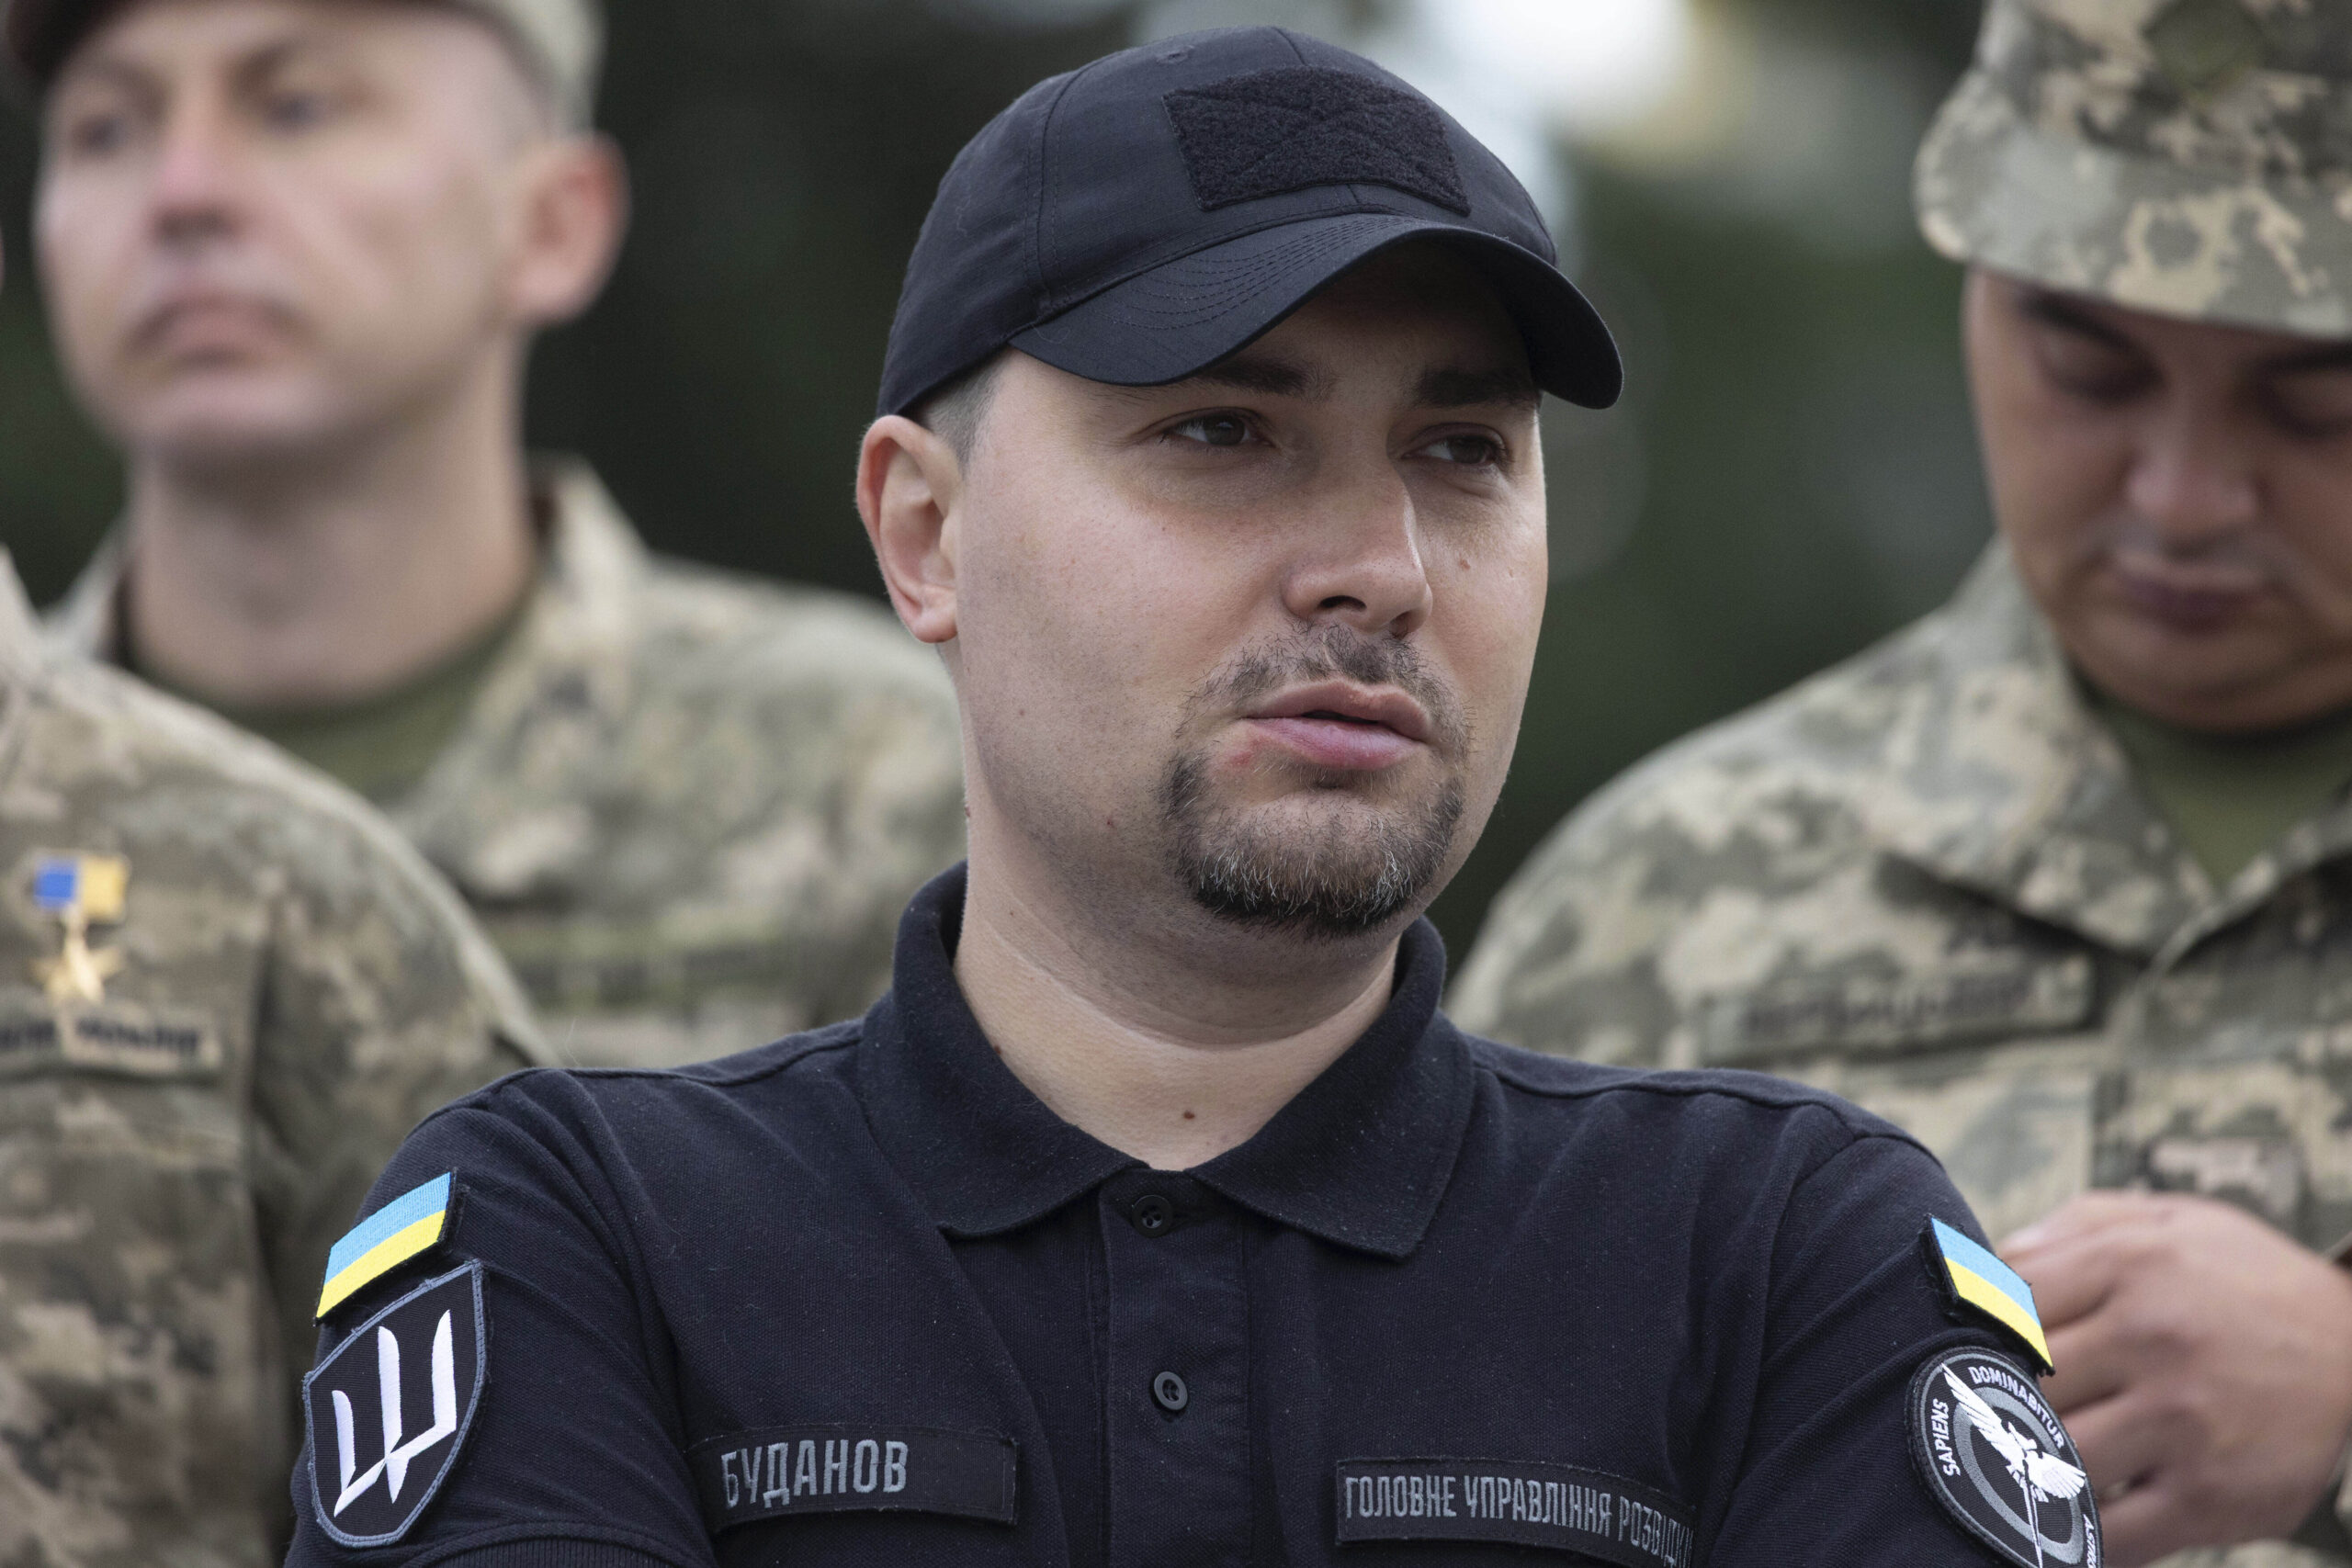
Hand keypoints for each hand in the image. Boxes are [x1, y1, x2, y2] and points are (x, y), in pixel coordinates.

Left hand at [2003, 1192, 2351, 1565]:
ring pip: (2052, 1458)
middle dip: (1994, 1405)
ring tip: (2014, 1469)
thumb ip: (2071, 1230)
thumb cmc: (2238, 1280)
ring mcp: (2181, 1421)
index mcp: (2127, 1265)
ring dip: (2026, 1471)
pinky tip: (2061, 1525)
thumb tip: (1984, 1266)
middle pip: (2020, 1384)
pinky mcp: (2210, 1495)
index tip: (1969, 1353)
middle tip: (1979, 1417)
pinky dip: (2074, 1539)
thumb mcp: (2165, 1222)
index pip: (2003, 1306)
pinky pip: (2111, 1533)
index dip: (1976, 1335)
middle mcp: (2151, 1339)